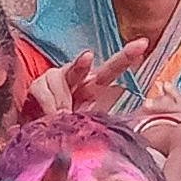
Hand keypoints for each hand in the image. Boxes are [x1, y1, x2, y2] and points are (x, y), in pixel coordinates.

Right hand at [22, 37, 153, 123]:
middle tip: (88, 57)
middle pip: (84, 64)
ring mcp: (55, 79)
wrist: (37, 136)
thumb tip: (118, 129)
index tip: (143, 44)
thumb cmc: (65, 131)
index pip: (111, 70)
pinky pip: (44, 89)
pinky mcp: (38, 85)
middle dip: (86, 59)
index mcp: (92, 87)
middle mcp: (75, 78)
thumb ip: (101, 126)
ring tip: (63, 116)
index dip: (126, 57)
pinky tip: (50, 114)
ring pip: (59, 77)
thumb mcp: (87, 129)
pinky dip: (49, 103)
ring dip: (61, 98)